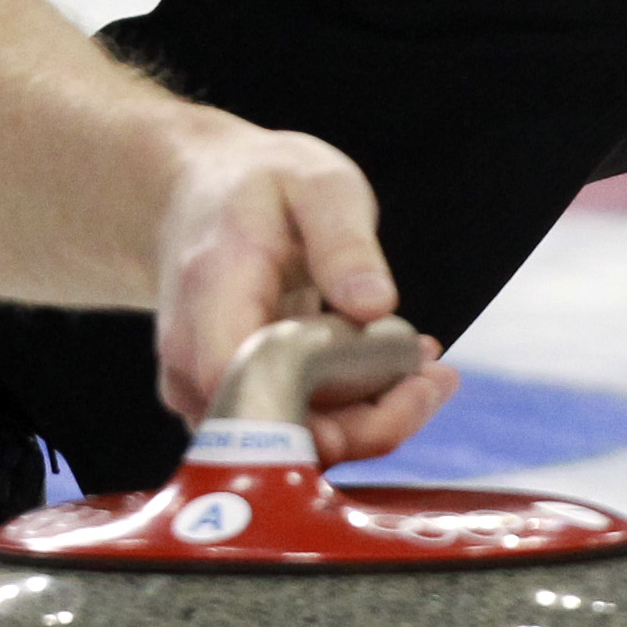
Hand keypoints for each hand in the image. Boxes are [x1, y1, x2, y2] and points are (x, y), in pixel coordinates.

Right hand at [146, 115, 455, 464]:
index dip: (322, 412)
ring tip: (426, 368)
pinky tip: (393, 373)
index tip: (403, 384)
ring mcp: (205, 387)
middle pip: (275, 433)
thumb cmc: (258, 185)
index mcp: (213, 294)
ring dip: (367, 420)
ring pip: (287, 443)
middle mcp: (193, 357)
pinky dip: (348, 413)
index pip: (248, 387)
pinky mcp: (229, 402)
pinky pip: (289, 430)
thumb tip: (373, 303)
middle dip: (369, 422)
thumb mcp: (316, 183)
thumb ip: (343, 241)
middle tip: (434, 377)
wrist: (199, 194)